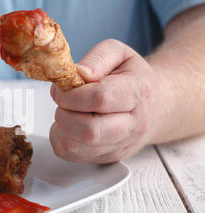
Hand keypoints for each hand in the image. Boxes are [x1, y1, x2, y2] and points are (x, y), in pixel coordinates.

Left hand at [49, 39, 159, 163]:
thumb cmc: (132, 78)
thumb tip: (78, 73)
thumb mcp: (119, 54)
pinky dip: (60, 139)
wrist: (152, 105)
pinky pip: (71, 155)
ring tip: (67, 112)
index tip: (61, 88)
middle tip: (63, 102)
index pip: (100, 98)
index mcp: (138, 92)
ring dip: (60, 128)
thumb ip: (97, 58)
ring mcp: (119, 146)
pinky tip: (69, 125)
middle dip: (64, 114)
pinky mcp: (105, 158)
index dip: (72, 94)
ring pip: (76, 147)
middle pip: (90, 130)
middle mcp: (133, 125)